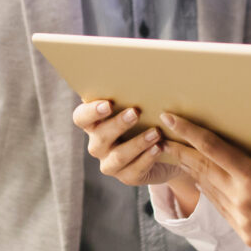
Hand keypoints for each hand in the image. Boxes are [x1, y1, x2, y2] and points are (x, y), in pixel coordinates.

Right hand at [72, 99, 193, 191]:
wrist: (169, 149)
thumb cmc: (150, 119)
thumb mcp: (142, 106)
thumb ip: (134, 94)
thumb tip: (144, 73)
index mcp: (95, 123)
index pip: (81, 117)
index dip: (91, 112)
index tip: (107, 104)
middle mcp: (98, 143)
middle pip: (99, 136)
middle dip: (117, 124)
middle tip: (135, 112)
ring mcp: (110, 163)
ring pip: (117, 156)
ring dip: (137, 143)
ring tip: (155, 133)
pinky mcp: (126, 177)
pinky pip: (133, 171)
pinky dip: (147, 159)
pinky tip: (159, 148)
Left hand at [157, 113, 250, 250]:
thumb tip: (238, 146)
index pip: (212, 147)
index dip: (187, 131)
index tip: (169, 118)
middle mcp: (242, 199)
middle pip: (201, 168)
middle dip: (179, 150)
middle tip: (161, 135)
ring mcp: (240, 220)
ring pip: (207, 188)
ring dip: (192, 170)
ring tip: (178, 154)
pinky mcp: (244, 234)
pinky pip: (220, 207)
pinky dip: (210, 190)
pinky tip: (204, 180)